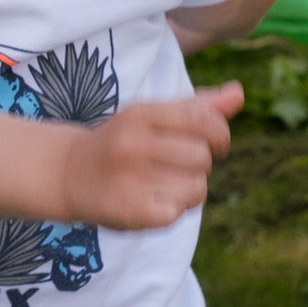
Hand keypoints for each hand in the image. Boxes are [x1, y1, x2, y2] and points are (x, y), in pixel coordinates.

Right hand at [64, 85, 241, 231]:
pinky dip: (176, 208)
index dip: (219, 133)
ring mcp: (130, 180)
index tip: (215, 142)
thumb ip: (196, 106)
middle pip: (203, 156)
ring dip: (190, 188)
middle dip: (200, 162)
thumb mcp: (152, 116)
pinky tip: (156, 202)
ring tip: (165, 184)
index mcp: (140, 114)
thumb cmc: (122, 141)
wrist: (68, 175)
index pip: (202, 118)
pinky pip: (181, 210)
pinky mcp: (132, 212)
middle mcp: (133, 144)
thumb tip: (239, 94)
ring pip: (197, 186)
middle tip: (176, 165)